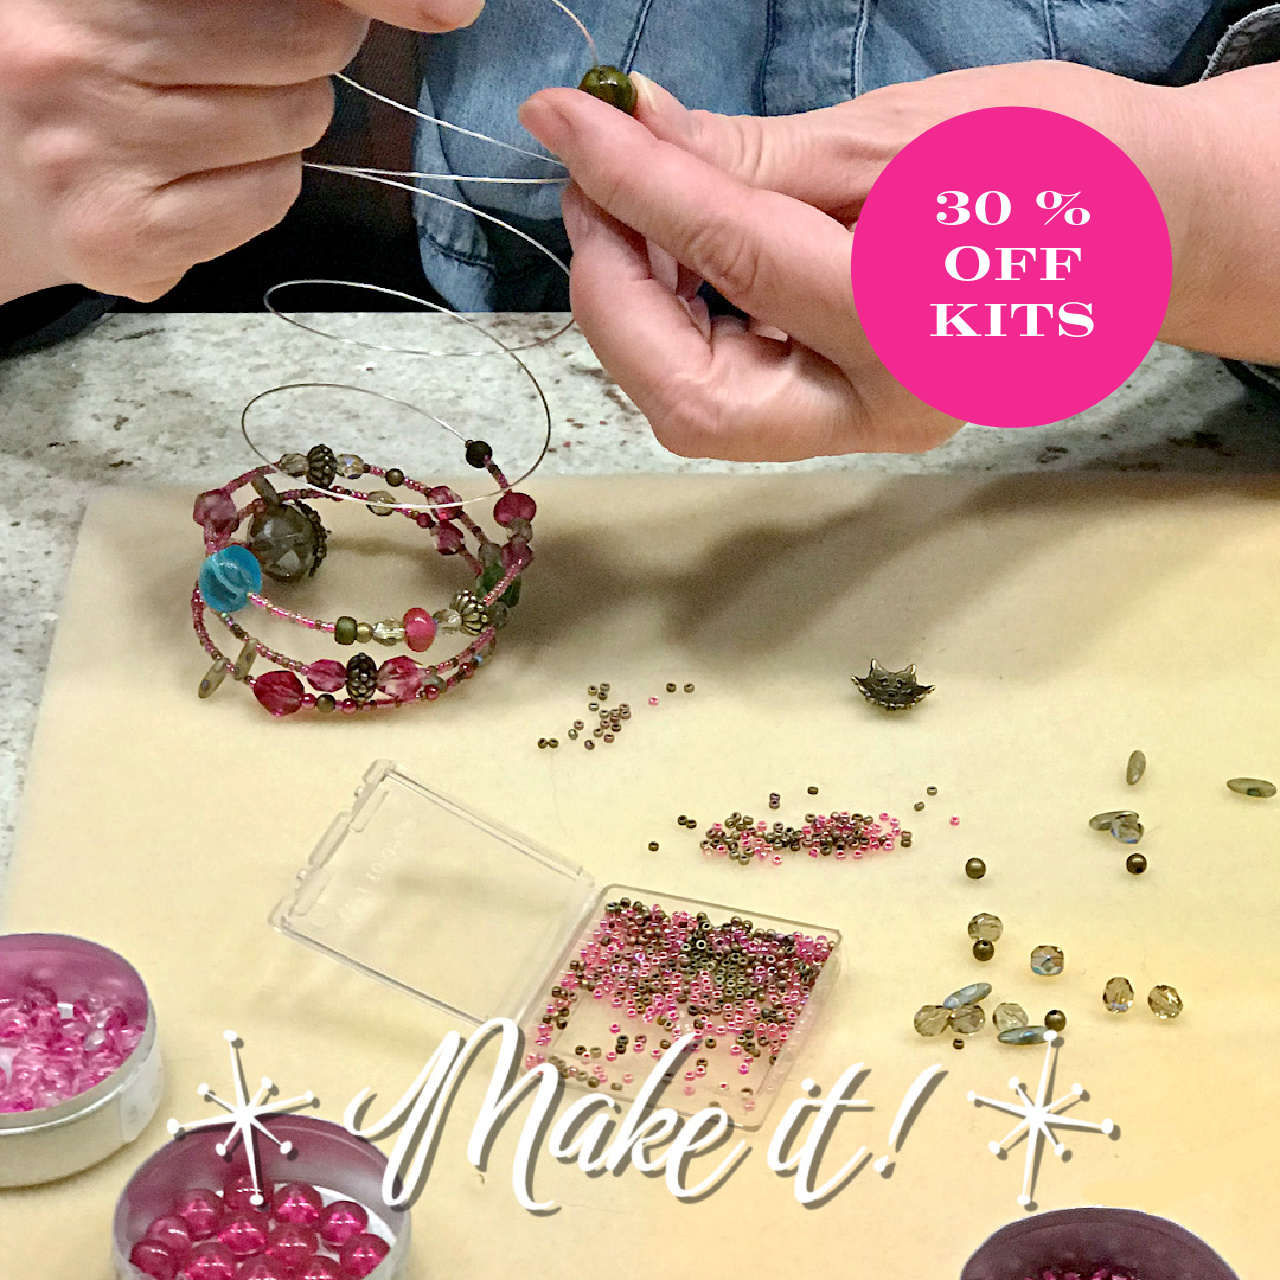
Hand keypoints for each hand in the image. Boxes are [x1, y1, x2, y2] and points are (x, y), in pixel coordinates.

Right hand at [0, 0, 483, 303]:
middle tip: (239, 62)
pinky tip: (192, 176)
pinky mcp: (126, 238)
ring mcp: (92, 154)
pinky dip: (258, 185)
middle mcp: (69, 55)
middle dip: (303, 53)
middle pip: (306, 42)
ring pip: (295, 126)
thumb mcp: (148, 0)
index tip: (448, 5)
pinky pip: (269, 196)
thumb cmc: (94, 70)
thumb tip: (445, 1)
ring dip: (280, 123)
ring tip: (198, 119)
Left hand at [518, 62, 1157, 459]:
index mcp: (921, 325)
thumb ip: (755, 154)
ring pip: (697, 408)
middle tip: (593, 187)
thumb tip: (629, 129)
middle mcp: (886, 410)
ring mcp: (863, 429)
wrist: (1142, 232)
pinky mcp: (844, 421)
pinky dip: (678, 325)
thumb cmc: (1055, 165)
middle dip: (616, 291)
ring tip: (632, 212)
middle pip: (692, 397)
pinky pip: (728, 393)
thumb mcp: (901, 137)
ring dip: (636, 313)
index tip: (566, 120)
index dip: (637, 183)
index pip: (738, 255)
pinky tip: (678, 255)